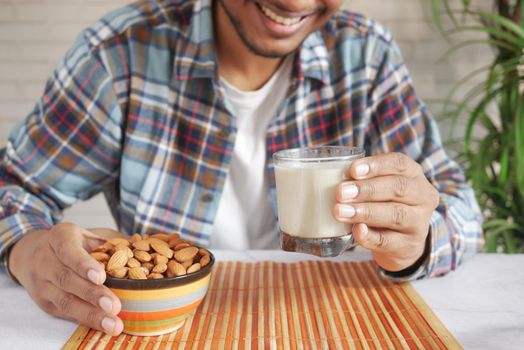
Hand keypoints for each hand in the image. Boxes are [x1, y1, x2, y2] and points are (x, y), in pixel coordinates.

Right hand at [8, 223, 124, 334]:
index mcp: (59, 237)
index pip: (68, 251)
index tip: (101, 276)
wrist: (33, 255)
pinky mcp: (45, 303)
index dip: (84, 265)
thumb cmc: (73, 243)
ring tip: (112, 323)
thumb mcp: (89, 234)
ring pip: (64, 301)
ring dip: (90, 314)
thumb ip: (112, 240)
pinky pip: (65, 313)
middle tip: (114, 306)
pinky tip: (102, 326)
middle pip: (67, 279)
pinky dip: (85, 320)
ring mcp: (42, 284)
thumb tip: (142, 245)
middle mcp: (45, 261)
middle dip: (92, 295)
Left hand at [333, 152, 438, 271]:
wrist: (402, 242)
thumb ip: (362, 180)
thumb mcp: (380, 187)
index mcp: (413, 174)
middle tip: (340, 192)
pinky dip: (370, 236)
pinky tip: (356, 231)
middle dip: (366, 189)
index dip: (376, 166)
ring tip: (340, 211)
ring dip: (365, 212)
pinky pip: (389, 241)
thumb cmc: (384, 204)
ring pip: (395, 214)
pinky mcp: (409, 246)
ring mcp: (418, 223)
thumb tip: (329, 176)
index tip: (352, 169)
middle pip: (398, 188)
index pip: (399, 163)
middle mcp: (422, 196)